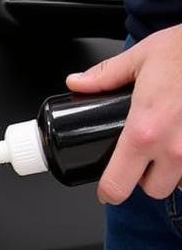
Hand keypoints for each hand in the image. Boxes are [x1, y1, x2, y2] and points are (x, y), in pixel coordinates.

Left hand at [67, 25, 181, 203]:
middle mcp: (174, 147)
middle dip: (145, 179)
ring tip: (168, 146)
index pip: (118, 185)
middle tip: (142, 159)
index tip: (107, 188)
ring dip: (174, 171)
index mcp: (144, 131)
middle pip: (153, 190)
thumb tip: (78, 82)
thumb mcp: (140, 58)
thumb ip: (104, 76)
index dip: (108, 191)